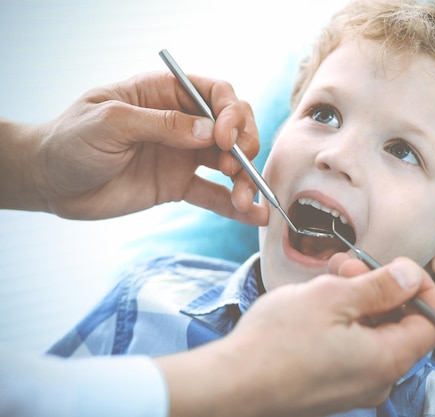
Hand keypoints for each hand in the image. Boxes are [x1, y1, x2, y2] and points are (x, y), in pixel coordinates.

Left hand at [2, 72, 267, 223]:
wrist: (50, 182)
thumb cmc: (71, 140)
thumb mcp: (111, 122)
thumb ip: (162, 124)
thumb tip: (210, 132)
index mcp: (165, 93)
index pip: (216, 93)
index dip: (231, 113)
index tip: (225, 139)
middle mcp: (181, 122)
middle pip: (232, 127)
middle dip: (245, 146)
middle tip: (237, 167)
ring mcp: (182, 155)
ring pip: (229, 162)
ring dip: (244, 178)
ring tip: (244, 199)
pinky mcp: (178, 185)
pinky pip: (213, 194)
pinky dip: (234, 205)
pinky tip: (254, 214)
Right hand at [158, 255, 434, 416]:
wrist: (231, 384)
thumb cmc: (279, 340)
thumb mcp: (333, 297)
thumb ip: (381, 286)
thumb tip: (413, 277)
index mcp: (388, 360)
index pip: (434, 324)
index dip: (423, 289)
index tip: (398, 267)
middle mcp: (377, 380)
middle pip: (399, 324)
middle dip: (378, 287)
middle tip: (346, 266)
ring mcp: (353, 386)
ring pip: (370, 332)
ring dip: (355, 299)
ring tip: (324, 279)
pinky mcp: (331, 386)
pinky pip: (350, 348)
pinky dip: (341, 321)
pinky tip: (314, 305)